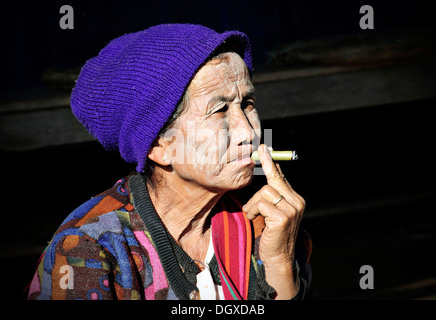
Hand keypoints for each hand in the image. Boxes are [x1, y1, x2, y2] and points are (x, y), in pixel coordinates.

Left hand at [242, 144, 304, 297]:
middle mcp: (297, 202)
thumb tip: (264, 179)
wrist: (278, 258)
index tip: (265, 148)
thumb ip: (273, 198)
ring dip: (253, 203)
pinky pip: (261, 204)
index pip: (283, 177)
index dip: (272, 163)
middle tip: (257, 151)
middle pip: (274, 179)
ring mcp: (291, 210)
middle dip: (265, 165)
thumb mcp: (274, 213)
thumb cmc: (272, 235)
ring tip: (251, 214)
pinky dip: (252, 210)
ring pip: (265, 192)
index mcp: (296, 200)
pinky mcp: (282, 218)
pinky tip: (252, 219)